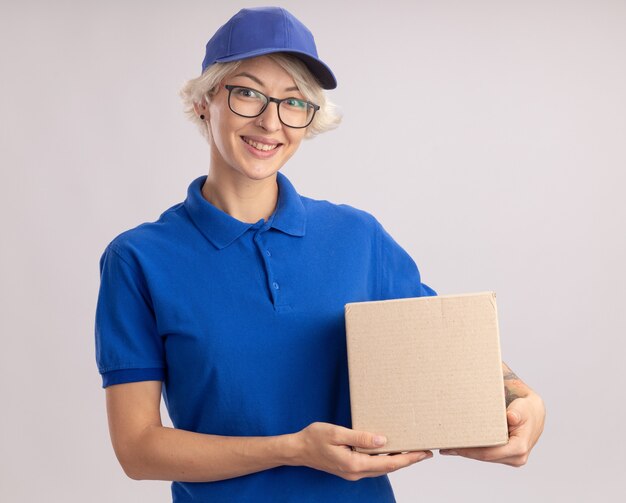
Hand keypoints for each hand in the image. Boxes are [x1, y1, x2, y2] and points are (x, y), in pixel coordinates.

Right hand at [292, 422, 432, 480]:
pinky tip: (389, 452)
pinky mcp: (350, 468)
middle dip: (408, 461)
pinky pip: (373, 466)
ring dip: (398, 461)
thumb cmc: (314, 438)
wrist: (298, 450)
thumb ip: (360, 438)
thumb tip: (383, 441)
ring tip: (412, 452)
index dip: (408, 459)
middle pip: (389, 468)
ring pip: (382, 468)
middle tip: (425, 452)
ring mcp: (353, 472)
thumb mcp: (337, 434)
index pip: (388, 463)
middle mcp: (356, 472)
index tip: (423, 453)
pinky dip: (385, 460)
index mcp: (354, 464)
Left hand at [440, 391, 545, 466]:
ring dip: (466, 452)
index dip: (470, 450)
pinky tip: (458, 447)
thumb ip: (518, 413)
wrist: (534, 413)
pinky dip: (473, 450)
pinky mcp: (505, 455)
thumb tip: (511, 417)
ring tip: (447, 447)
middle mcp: (516, 457)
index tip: (455, 446)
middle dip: (464, 452)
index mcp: (519, 448)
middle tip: (444, 447)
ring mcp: (511, 458)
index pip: (489, 453)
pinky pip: (486, 454)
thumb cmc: (527, 409)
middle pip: (484, 457)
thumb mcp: (524, 408)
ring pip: (484, 457)